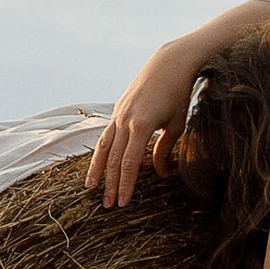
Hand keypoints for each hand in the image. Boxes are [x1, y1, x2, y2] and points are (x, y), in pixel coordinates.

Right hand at [88, 29, 206, 209]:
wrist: (169, 63)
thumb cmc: (178, 94)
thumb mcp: (176, 125)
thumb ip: (164, 150)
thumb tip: (159, 173)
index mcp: (141, 126)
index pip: (129, 163)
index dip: (125, 185)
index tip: (123, 203)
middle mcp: (125, 120)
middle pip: (114, 159)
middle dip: (110, 184)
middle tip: (108, 205)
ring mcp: (118, 113)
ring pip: (104, 146)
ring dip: (98, 169)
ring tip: (91, 187)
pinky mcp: (118, 109)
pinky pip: (106, 134)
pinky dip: (101, 151)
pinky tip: (98, 163)